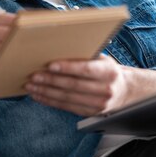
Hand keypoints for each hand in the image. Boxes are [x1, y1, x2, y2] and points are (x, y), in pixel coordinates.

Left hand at [26, 55, 155, 116]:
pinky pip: (66, 107)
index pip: (86, 70)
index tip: (50, 65)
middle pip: (73, 85)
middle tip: (33, 75)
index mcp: (108, 72)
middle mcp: (105, 89)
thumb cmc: (108, 70)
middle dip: (50, 80)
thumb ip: (85, 55)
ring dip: (46, 92)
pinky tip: (38, 94)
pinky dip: (50, 101)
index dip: (68, 68)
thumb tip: (60, 43)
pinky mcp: (89, 113)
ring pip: (67, 98)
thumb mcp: (103, 59)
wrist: (124, 91)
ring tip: (31, 85)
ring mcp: (98, 104)